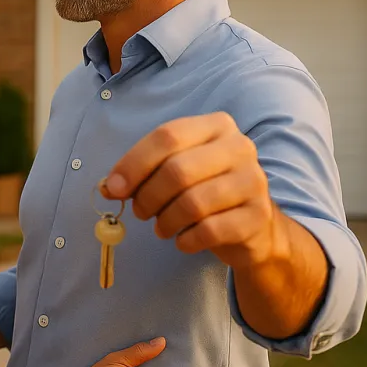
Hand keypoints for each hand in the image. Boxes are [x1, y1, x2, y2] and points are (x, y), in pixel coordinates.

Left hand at [102, 112, 281, 268]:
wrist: (254, 226)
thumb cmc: (205, 190)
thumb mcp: (176, 170)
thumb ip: (143, 172)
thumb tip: (109, 187)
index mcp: (216, 126)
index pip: (167, 136)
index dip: (134, 163)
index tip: (114, 188)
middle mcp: (239, 147)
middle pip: (177, 170)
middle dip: (148, 197)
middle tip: (140, 212)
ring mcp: (253, 181)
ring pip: (192, 204)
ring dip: (166, 221)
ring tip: (162, 227)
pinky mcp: (257, 217)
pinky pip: (208, 231)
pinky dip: (186, 240)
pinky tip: (184, 240)